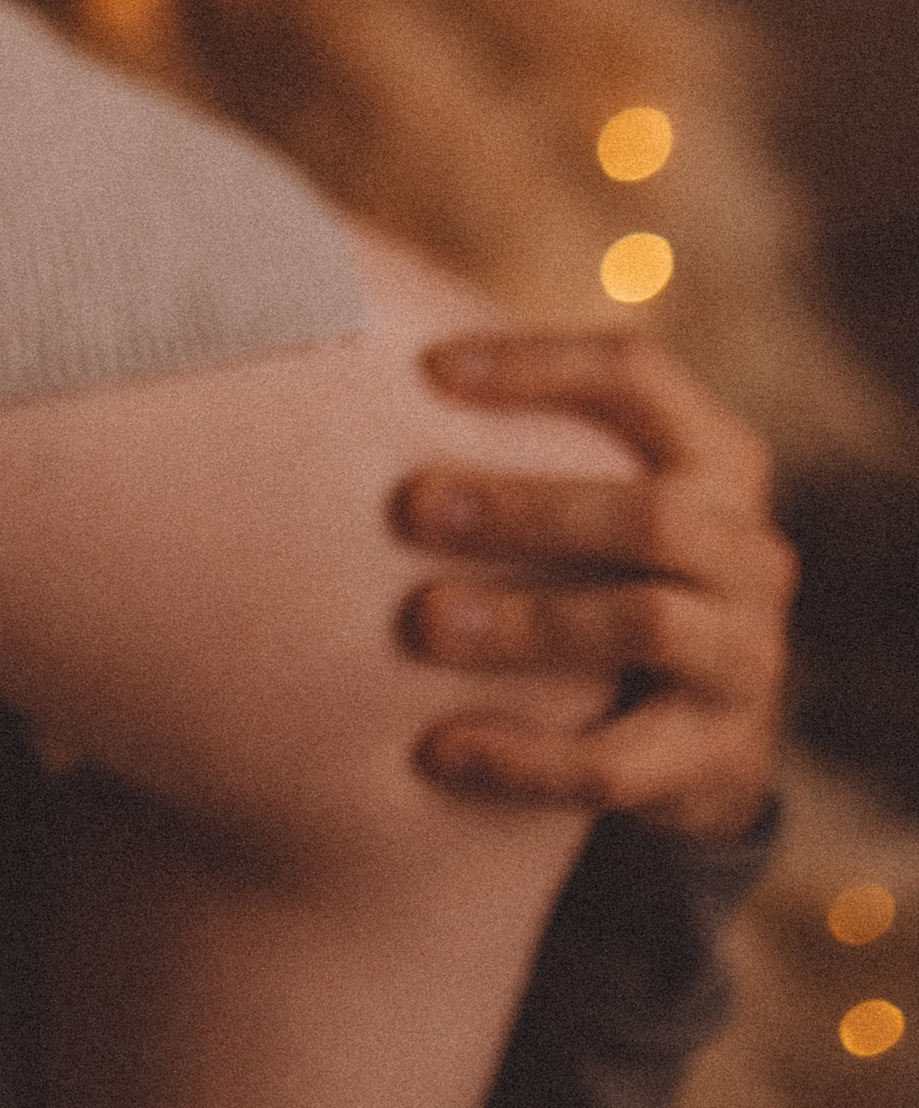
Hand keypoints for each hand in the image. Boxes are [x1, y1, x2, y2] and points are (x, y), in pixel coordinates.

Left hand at [394, 328, 792, 838]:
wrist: (700, 734)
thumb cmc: (604, 568)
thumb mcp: (596, 489)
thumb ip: (522, 432)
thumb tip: (359, 344)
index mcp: (716, 456)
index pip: (640, 377)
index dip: (540, 367)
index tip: (430, 371)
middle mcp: (749, 550)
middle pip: (653, 514)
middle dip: (527, 508)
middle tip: (411, 508)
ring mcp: (745, 657)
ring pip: (647, 627)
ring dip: (529, 623)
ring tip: (425, 623)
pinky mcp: (718, 759)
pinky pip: (621, 764)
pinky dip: (526, 757)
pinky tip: (438, 748)